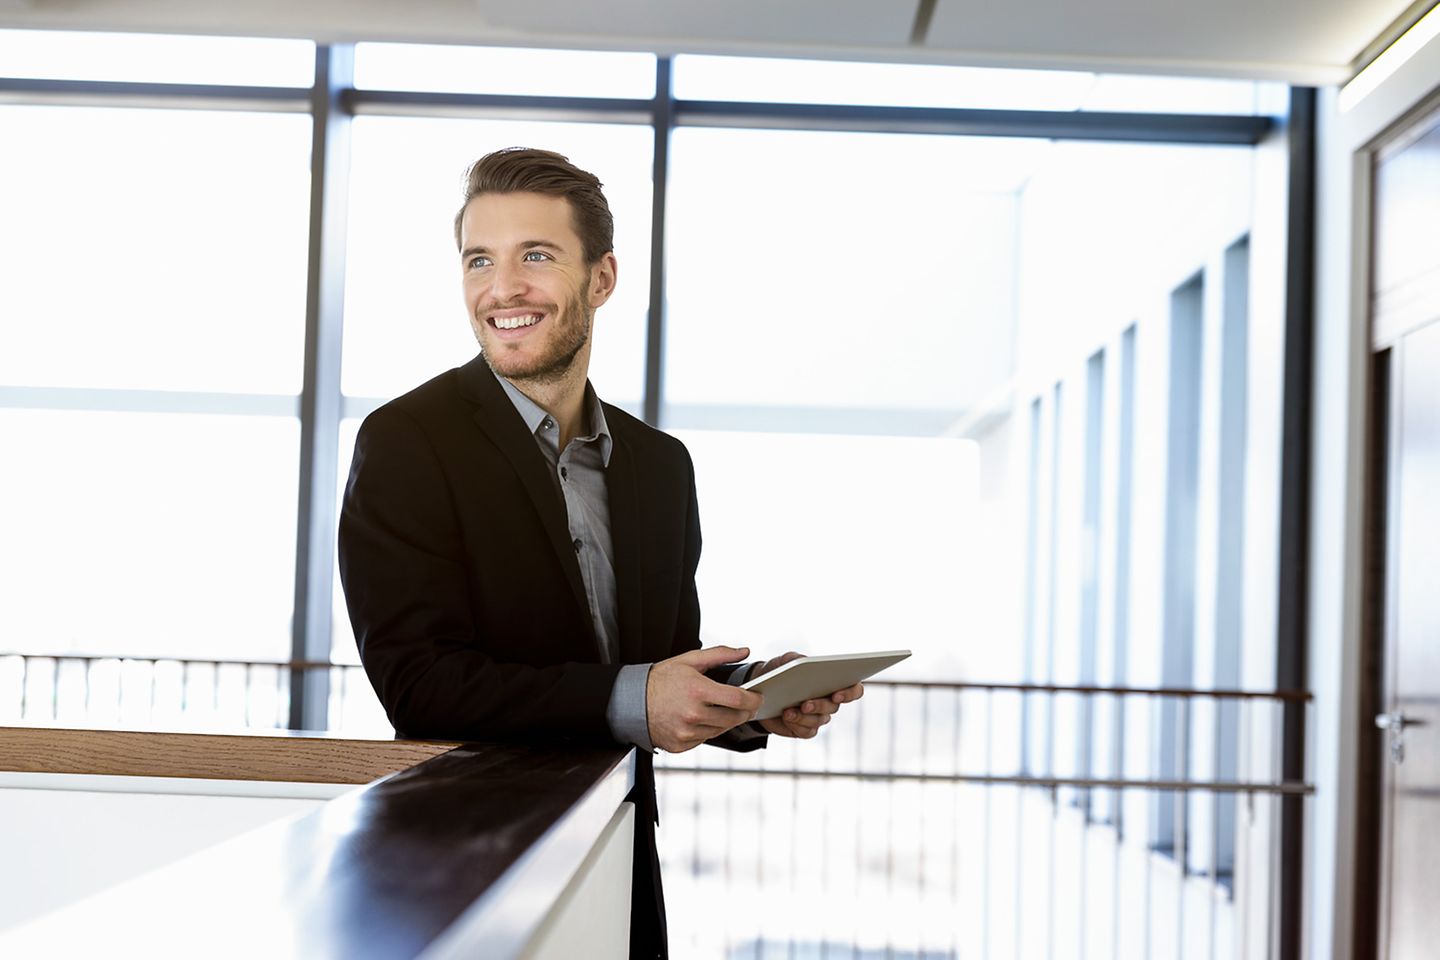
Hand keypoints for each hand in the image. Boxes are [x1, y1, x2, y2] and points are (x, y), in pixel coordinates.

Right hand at [647, 646, 764, 752]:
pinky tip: (704, 718)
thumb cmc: (662, 679)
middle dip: (746, 711)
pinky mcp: (681, 745)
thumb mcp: (689, 660)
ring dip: (728, 721)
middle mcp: (693, 715)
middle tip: (748, 705)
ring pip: (722, 730)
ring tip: (725, 709)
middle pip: (734, 718)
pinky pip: (706, 739)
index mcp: (698, 691)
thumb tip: (744, 651)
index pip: (738, 700)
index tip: (759, 696)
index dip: (754, 699)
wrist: (632, 702)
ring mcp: (687, 733)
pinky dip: (709, 729)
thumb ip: (720, 654)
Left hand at [751, 651, 864, 738]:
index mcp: (832, 682)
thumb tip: (804, 662)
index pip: (854, 689)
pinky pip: (807, 731)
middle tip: (805, 704)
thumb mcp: (785, 661)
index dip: (850, 693)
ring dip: (803, 717)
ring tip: (787, 711)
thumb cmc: (779, 672)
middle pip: (834, 707)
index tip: (837, 694)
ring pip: (819, 720)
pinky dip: (796, 725)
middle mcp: (829, 701)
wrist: (760, 690)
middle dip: (820, 705)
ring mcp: (818, 717)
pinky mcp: (805, 728)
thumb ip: (795, 658)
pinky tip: (786, 718)